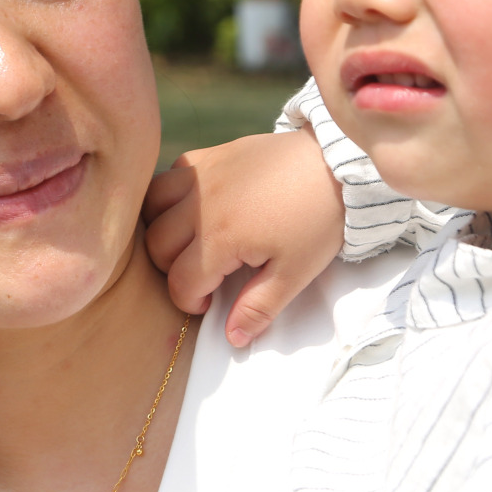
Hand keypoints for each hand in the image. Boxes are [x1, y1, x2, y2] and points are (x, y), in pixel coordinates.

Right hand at [143, 128, 343, 347]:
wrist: (339, 165)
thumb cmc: (319, 219)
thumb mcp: (295, 273)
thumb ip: (259, 307)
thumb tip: (232, 338)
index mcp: (221, 238)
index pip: (181, 282)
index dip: (190, 302)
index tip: (211, 304)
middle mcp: (201, 204)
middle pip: (157, 245)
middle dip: (175, 269)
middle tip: (205, 275)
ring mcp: (204, 175)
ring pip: (152, 205)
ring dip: (163, 228)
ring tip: (190, 240)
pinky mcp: (212, 154)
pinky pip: (171, 171)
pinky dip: (172, 192)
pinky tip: (195, 206)